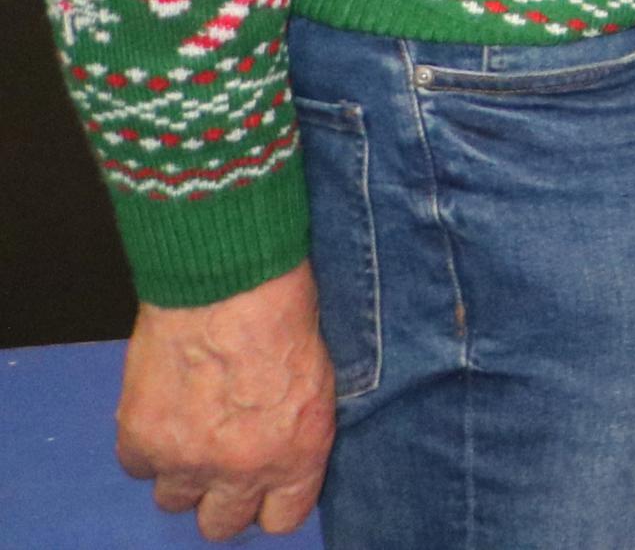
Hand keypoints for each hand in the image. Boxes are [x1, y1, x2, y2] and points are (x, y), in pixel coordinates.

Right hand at [116, 269, 331, 541]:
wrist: (230, 286)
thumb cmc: (288, 319)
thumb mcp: (319, 384)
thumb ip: (296, 435)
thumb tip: (279, 457)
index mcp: (296, 457)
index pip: (281, 520)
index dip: (269, 503)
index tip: (262, 488)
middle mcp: (240, 471)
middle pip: (220, 525)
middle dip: (221, 500)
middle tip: (220, 467)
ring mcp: (184, 461)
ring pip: (173, 501)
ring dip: (180, 473)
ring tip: (191, 432)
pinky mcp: (140, 441)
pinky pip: (136, 467)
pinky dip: (145, 446)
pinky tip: (163, 411)